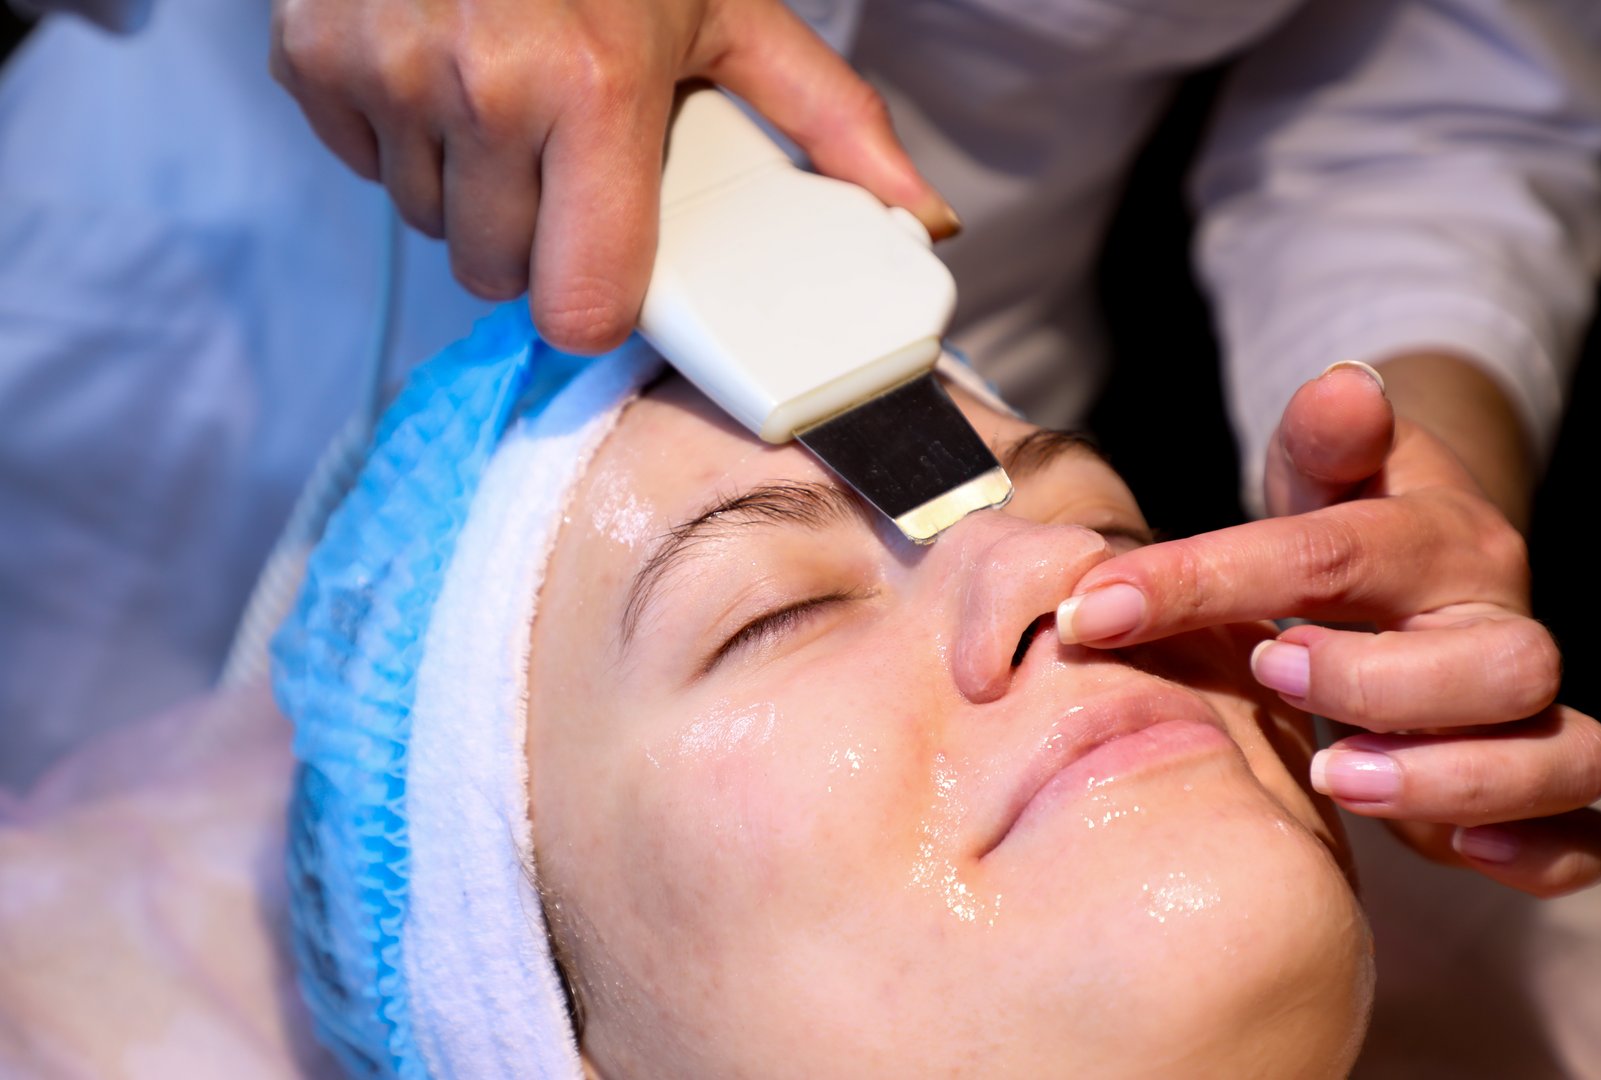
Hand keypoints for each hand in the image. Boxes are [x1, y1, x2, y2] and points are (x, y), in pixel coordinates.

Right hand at [270, 0, 955, 353]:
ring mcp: (387, 73)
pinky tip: (439, 72)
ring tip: (503, 104)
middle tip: (560, 164)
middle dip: (531, 241)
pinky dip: (398, 138)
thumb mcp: (727, 12)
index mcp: (594, 90)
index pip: (577, 305)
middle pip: (495, 277)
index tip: (604, 272)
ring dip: (468, 191)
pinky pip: (363, 166)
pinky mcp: (314, 60)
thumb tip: (922, 219)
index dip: (593, 302)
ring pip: (429, 224)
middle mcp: (481, 89)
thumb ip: (825, 121)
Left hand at [1056, 362, 1600, 896]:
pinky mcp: (1527, 792)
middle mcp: (1497, 626)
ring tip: (1330, 777)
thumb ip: (1324, 438)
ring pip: (1560, 753)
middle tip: (1267, 674)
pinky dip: (1540, 853)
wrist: (1412, 581)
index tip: (1100, 607)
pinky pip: (1581, 837)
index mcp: (1440, 541)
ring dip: (1448, 777)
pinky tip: (1461, 855)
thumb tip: (1342, 385)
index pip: (1335, 554)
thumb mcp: (1322, 471)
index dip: (1212, 578)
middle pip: (1497, 663)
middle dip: (1377, 681)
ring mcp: (1525, 715)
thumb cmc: (1344, 529)